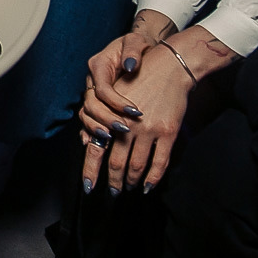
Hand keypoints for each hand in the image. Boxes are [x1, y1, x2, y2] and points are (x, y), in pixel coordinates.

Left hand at [81, 42, 192, 193]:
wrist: (169, 66)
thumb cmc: (138, 79)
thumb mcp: (113, 94)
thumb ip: (99, 118)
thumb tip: (89, 143)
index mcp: (110, 116)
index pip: (96, 149)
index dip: (91, 171)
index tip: (88, 187)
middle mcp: (127, 126)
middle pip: (116, 162)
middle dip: (113, 181)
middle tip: (113, 192)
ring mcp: (149, 130)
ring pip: (137, 165)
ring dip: (132, 181)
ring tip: (129, 187)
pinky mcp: (168, 131)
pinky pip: (160, 161)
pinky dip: (153, 177)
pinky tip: (148, 186)